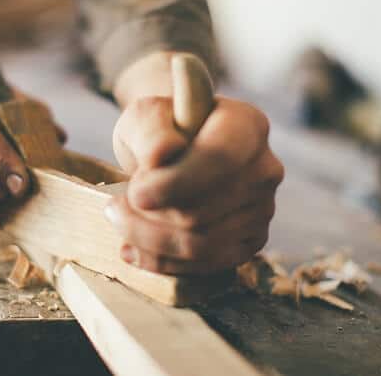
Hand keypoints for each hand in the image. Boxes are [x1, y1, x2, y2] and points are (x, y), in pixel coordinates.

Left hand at [106, 55, 283, 274]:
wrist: (170, 152)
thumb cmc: (159, 130)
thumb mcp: (144, 116)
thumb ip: (150, 130)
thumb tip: (161, 156)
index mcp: (246, 126)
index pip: (219, 159)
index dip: (174, 183)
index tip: (134, 192)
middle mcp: (264, 168)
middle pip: (203, 211)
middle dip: (148, 215)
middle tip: (116, 204)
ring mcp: (262, 208)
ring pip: (201, 244)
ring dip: (148, 239)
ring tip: (120, 221)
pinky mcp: (251, 242)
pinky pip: (206, 265)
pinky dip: (162, 262)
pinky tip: (133, 249)